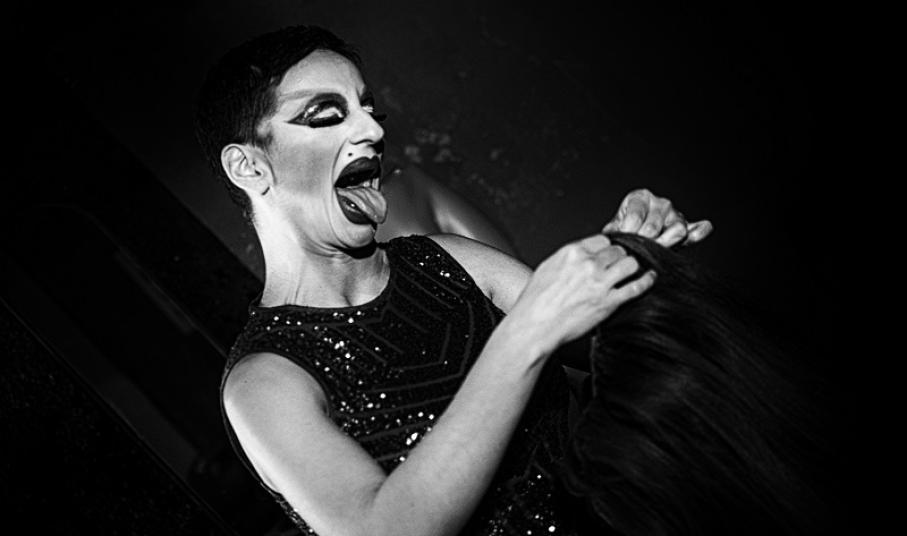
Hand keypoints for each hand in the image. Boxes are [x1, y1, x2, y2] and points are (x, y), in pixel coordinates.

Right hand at [503, 234, 655, 356]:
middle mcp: (588, 264)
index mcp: (572, 253)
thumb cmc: (535, 302)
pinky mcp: (609, 302)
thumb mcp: (548, 268)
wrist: (534, 326)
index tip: (607, 255)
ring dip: (631, 267)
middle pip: (618, 251)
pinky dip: (646, 281)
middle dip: (619, 258)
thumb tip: (581, 256)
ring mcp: (600, 283)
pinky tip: (649, 278)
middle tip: (617, 266)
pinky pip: (636, 287)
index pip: (602, 240)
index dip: (606, 248)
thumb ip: (568, 259)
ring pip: (630, 264)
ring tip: (631, 272)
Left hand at [601, 188, 712, 246]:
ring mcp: (675, 214)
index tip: (624, 239)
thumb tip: (611, 236)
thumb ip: (613, 231)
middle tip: (639, 247)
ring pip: (676, 230)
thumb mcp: (615, 228)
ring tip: (654, 248)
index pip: (635, 217)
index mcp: (639, 198)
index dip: (628, 232)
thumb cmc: (625, 231)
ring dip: (665, 243)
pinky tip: (702, 229)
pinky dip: (699, 230)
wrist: (637, 238)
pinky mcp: (687, 228)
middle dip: (644, 242)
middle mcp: (660, 203)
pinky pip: (696, 228)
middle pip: (653, 227)